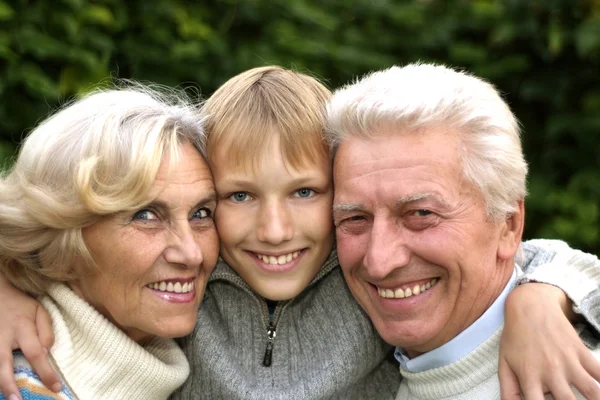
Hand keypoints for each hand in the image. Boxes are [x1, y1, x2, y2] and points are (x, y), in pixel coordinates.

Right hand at [0, 277, 60, 399]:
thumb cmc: (22, 304)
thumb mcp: (40, 310)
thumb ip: (46, 331)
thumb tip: (47, 352)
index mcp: (22, 327)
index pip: (36, 353)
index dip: (46, 371)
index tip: (56, 387)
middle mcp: (4, 337)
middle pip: (4, 364)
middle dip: (10, 385)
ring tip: (10, 399)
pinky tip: (1, 387)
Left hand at [499, 283, 599, 399]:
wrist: (530, 307)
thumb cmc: (515, 337)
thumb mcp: (504, 363)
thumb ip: (508, 390)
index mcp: (529, 376)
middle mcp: (550, 371)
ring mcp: (568, 361)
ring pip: (591, 390)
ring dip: (595, 399)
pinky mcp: (581, 352)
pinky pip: (599, 371)